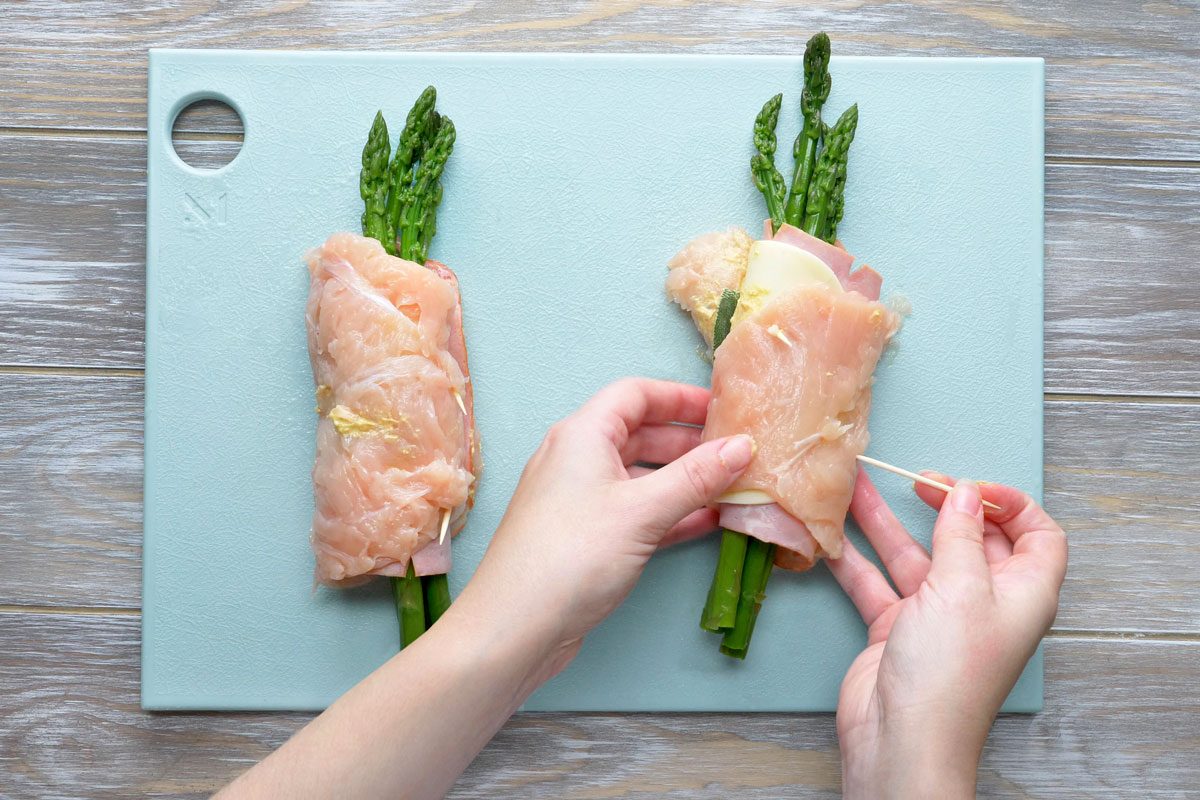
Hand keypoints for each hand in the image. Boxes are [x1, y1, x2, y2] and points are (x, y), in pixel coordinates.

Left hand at [456, 377, 752, 680]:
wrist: (515, 627)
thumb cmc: (571, 556)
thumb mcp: (642, 511)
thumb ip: (695, 477)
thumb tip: (741, 446)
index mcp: (582, 435)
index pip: (635, 394)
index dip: (680, 397)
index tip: (722, 409)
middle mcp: (576, 459)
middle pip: (640, 434)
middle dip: (688, 441)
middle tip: (736, 451)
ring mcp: (579, 500)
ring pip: (640, 476)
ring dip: (684, 480)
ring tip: (731, 486)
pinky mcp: (586, 538)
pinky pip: (636, 512)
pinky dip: (670, 513)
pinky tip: (708, 522)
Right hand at [828, 470, 1066, 798]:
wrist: (902, 738)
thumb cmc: (949, 674)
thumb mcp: (962, 588)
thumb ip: (961, 534)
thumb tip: (967, 493)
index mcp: (1022, 592)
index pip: (1037, 536)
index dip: (1012, 504)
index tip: (974, 486)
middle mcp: (984, 600)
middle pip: (970, 539)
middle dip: (943, 504)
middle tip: (916, 480)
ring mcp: (938, 615)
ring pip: (914, 555)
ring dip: (885, 523)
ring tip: (857, 487)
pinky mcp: (898, 627)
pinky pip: (877, 581)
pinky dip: (856, 559)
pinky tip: (832, 535)